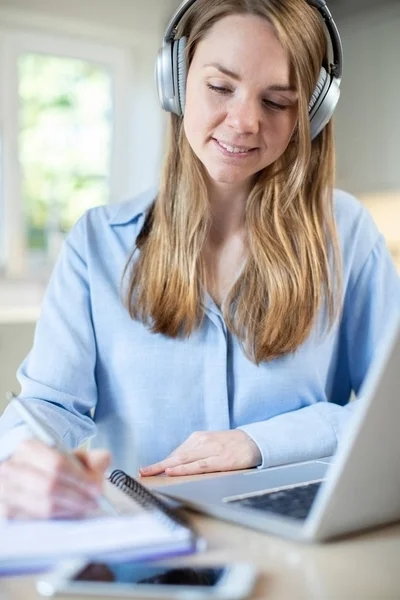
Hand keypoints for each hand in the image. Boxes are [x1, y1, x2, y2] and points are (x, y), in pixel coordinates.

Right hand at [0, 439, 110, 519]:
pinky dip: (56, 519)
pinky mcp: (5, 512)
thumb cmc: (58, 468)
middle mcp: (11, 467)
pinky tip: (69, 515)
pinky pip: (34, 520)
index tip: (97, 488)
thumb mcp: (77, 458)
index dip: (79, 478)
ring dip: (69, 509)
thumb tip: (100, 471)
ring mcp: (5, 491)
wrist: (34, 477)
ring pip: (42, 505)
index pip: (57, 463)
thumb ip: (94, 459)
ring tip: (86, 508)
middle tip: (94, 502)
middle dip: (77, 496)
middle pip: (49, 486)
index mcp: (29, 447)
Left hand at [140, 430, 260, 476]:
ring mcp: (210, 450)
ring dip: (166, 467)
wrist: (254, 441)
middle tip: (143, 472)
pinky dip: (184, 469)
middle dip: (158, 465)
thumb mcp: (210, 445)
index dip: (161, 463)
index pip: (176, 453)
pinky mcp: (220, 460)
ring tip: (151, 473)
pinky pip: (198, 466)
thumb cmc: (230, 445)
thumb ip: (195, 454)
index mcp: (198, 439)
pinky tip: (173, 472)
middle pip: (176, 456)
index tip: (147, 470)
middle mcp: (201, 442)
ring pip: (183, 460)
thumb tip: (177, 466)